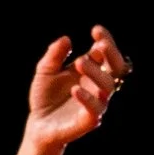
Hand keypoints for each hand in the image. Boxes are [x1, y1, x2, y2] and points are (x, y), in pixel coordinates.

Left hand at [26, 24, 129, 152]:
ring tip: (79, 62)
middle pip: (116, 67)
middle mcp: (98, 85)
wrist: (38, 124)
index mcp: (92, 70)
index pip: (105, 53)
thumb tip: (66, 39)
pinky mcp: (89, 120)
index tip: (96, 30)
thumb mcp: (45, 72)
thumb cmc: (45, 95)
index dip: (105, 40)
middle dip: (111, 54)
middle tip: (99, 44)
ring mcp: (96, 102)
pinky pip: (95, 109)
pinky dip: (87, 98)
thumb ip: (54, 56)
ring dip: (95, 72)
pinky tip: (75, 89)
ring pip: (107, 86)